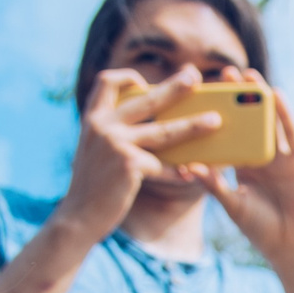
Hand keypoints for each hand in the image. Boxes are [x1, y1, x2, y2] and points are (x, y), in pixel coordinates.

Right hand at [54, 66, 224, 243]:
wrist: (78, 216)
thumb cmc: (93, 186)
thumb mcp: (95, 151)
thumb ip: (111, 133)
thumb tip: (153, 124)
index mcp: (93, 119)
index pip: (106, 82)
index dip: (126, 77)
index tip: (143, 82)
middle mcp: (103, 126)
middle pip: (147, 100)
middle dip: (174, 87)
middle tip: (194, 76)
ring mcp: (115, 144)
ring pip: (164, 131)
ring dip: (193, 125)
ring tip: (215, 121)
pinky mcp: (129, 165)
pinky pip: (163, 166)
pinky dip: (178, 171)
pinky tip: (192, 173)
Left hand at [180, 74, 293, 283]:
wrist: (292, 247)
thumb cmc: (262, 230)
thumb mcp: (231, 204)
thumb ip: (213, 184)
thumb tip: (188, 166)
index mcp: (245, 167)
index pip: (230, 134)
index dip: (219, 114)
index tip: (203, 94)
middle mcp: (263, 157)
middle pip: (249, 121)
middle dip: (239, 97)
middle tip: (223, 73)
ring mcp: (283, 156)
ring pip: (270, 120)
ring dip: (261, 97)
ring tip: (248, 74)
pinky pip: (291, 132)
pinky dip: (284, 113)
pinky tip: (275, 94)